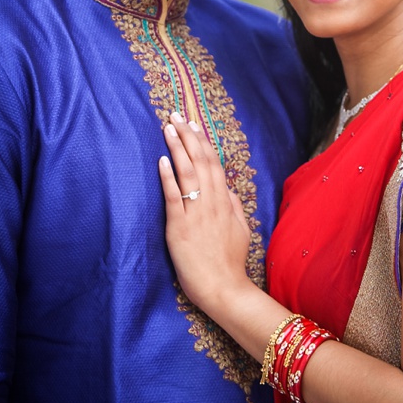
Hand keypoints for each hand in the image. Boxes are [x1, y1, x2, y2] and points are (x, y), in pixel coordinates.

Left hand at [158, 113, 252, 313]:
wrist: (223, 286)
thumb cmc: (230, 261)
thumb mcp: (240, 229)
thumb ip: (233, 206)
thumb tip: (228, 189)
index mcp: (226, 202)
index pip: (214, 164)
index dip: (203, 142)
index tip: (195, 124)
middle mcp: (213, 201)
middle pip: (201, 161)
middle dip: (188, 136)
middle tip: (177, 115)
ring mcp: (197, 212)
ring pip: (188, 172)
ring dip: (178, 148)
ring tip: (168, 128)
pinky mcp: (180, 226)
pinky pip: (174, 196)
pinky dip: (168, 176)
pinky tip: (162, 160)